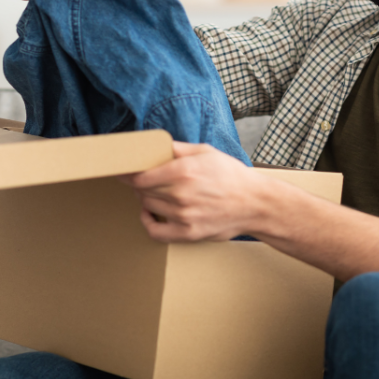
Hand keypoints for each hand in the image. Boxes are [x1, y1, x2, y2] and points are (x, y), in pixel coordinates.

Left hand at [120, 141, 266, 242]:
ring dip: (146, 200)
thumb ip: (178, 149)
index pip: (141, 176)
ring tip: (154, 193)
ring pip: (148, 207)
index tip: (123, 172)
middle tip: (142, 180)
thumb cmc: (232, 176)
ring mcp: (184, 215)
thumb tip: (155, 145)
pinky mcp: (188, 233)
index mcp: (184, 170)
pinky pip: (155, 231)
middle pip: (142, 191)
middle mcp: (181, 194)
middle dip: (138, 185)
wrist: (254, 204)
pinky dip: (147, 222)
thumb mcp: (207, 152)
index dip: (128, 174)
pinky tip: (149, 214)